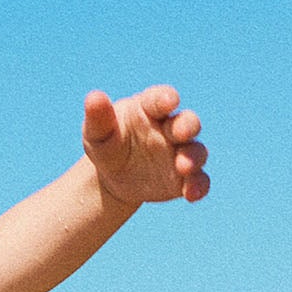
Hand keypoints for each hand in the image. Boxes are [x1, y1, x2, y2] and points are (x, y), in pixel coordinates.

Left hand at [82, 87, 209, 205]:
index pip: (160, 99)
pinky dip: (198, 186)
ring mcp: (180, 152)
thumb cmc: (107, 145)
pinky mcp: (183, 178)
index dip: (166, 98)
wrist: (113, 177)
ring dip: (193, 158)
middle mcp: (171, 128)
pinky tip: (191, 194)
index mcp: (150, 109)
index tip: (169, 101)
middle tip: (182, 132)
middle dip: (187, 126)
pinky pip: (198, 181)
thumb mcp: (97, 133)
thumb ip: (98, 118)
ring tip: (184, 168)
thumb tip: (93, 97)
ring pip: (196, 151)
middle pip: (187, 122)